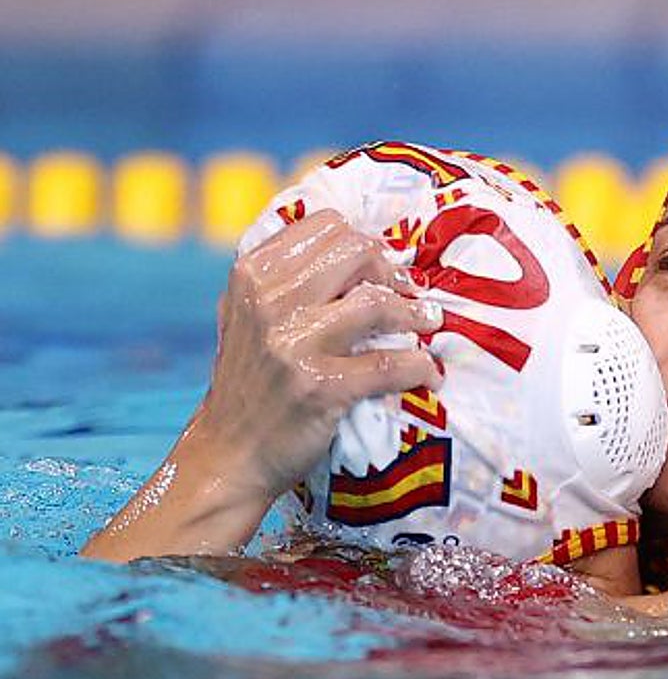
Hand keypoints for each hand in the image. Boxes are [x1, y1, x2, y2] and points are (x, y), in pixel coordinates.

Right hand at [195, 209, 444, 503]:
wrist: (228, 454)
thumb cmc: (249, 382)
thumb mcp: (246, 314)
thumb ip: (284, 277)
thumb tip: (357, 246)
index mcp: (252, 274)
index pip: (327, 225)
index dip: (364, 244)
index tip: (379, 270)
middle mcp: (268, 301)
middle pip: (356, 251)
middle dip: (391, 271)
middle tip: (406, 295)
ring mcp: (293, 345)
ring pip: (377, 302)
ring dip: (414, 313)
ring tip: (427, 323)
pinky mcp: (320, 388)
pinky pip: (389, 364)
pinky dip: (419, 367)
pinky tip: (429, 373)